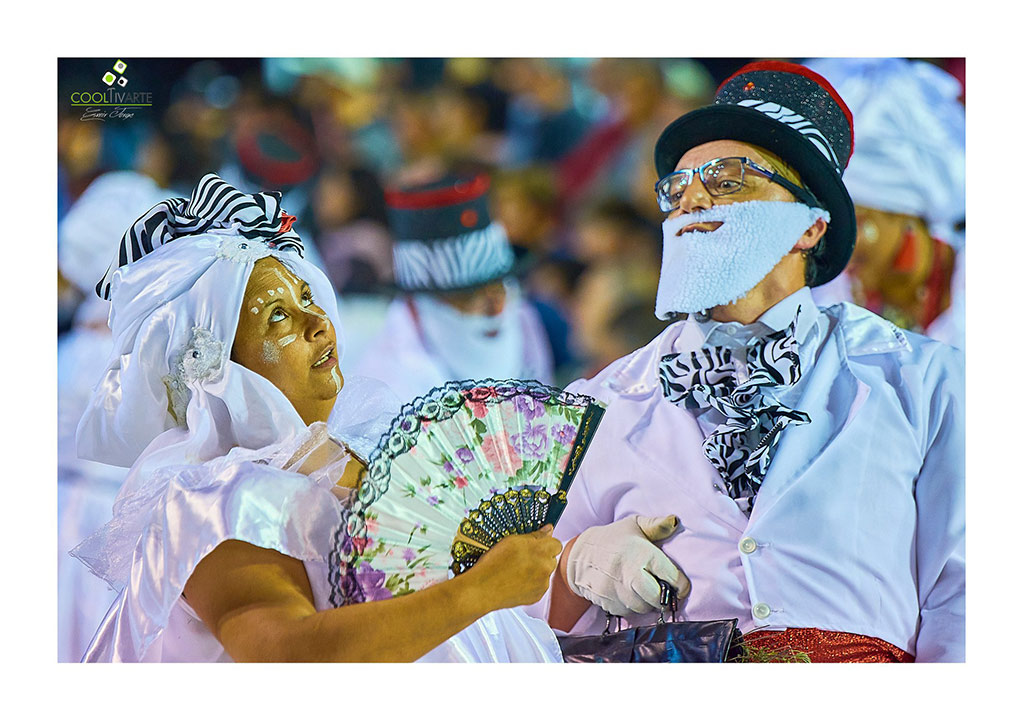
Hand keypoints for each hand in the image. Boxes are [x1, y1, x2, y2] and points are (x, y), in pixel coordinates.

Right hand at [467, 525, 562, 610]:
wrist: (483, 589)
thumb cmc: (493, 564)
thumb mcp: (511, 541)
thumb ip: (534, 535)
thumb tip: (547, 530)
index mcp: (541, 550)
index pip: (556, 543)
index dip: (546, 542)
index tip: (538, 543)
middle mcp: (545, 567)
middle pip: (551, 558)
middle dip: (541, 557)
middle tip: (523, 557)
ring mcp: (542, 583)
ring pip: (545, 572)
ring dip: (536, 570)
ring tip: (516, 570)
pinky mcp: (537, 596)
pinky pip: (539, 586)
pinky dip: (531, 583)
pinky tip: (516, 580)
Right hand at [565, 515, 689, 616]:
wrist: (579, 555)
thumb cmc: (613, 539)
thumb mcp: (634, 524)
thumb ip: (657, 525)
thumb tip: (675, 520)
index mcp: (640, 552)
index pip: (670, 576)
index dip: (681, 584)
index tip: (680, 585)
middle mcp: (628, 572)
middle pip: (657, 597)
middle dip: (664, 597)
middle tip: (663, 591)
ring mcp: (615, 589)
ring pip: (643, 608)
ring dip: (648, 603)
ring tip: (645, 590)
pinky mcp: (607, 602)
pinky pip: (628, 612)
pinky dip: (632, 606)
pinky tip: (630, 593)